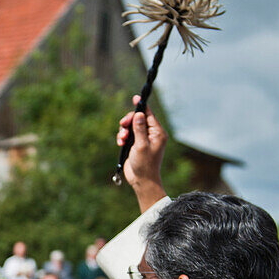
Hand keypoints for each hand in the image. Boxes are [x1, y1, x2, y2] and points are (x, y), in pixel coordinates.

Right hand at [117, 96, 167, 211]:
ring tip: (121, 140)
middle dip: (128, 122)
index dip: (141, 107)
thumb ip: (139, 129)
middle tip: (122, 126)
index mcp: (158, 133)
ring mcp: (143, 139)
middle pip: (138, 119)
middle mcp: (152, 134)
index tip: (134, 98)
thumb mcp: (141, 145)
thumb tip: (139, 114)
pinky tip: (120, 144)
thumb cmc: (144, 164)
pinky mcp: (136, 144)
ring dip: (123, 131)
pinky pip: (128, 135)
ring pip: (131, 126)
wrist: (142, 180)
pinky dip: (122, 137)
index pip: (149, 115)